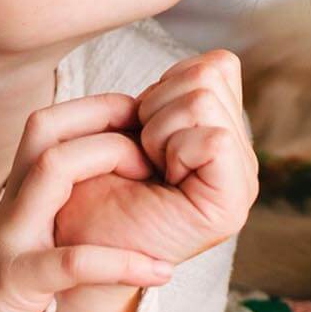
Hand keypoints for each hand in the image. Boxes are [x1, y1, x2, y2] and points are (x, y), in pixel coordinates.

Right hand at [0, 94, 172, 311]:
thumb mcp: (25, 248)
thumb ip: (51, 218)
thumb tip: (104, 199)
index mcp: (17, 199)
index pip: (49, 127)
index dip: (98, 110)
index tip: (146, 120)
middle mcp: (11, 208)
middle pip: (46, 130)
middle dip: (104, 117)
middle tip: (158, 140)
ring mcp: (9, 241)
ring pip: (51, 170)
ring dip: (111, 159)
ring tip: (160, 180)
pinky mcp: (13, 285)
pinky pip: (70, 263)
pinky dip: (120, 262)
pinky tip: (160, 271)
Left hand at [55, 51, 257, 264]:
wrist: (69, 248)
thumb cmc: (89, 189)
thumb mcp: (131, 124)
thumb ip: (172, 93)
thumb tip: (205, 63)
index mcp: (221, 136)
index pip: (218, 65)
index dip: (168, 84)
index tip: (143, 130)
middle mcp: (239, 158)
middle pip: (213, 73)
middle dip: (159, 104)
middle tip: (143, 153)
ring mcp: (241, 181)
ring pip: (207, 98)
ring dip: (158, 129)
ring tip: (147, 167)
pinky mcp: (232, 204)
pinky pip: (214, 138)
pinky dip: (172, 149)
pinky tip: (158, 179)